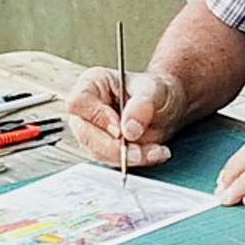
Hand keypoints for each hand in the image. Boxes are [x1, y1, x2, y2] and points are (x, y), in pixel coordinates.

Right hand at [61, 64, 186, 168]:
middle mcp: (87, 109)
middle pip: (85, 134)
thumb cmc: (155, 91)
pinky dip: (133, 161)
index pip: (79, 102)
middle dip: (115, 147)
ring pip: (98, 152)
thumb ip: (141, 105)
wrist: (166, 107)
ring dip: (127, 157)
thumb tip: (129, 129)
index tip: (120, 129)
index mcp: (92, 84)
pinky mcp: (102, 148)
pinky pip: (111, 161)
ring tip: (155, 151)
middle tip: (140, 150)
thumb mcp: (154, 90)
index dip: (98, 118)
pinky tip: (153, 154)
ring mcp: (92, 131)